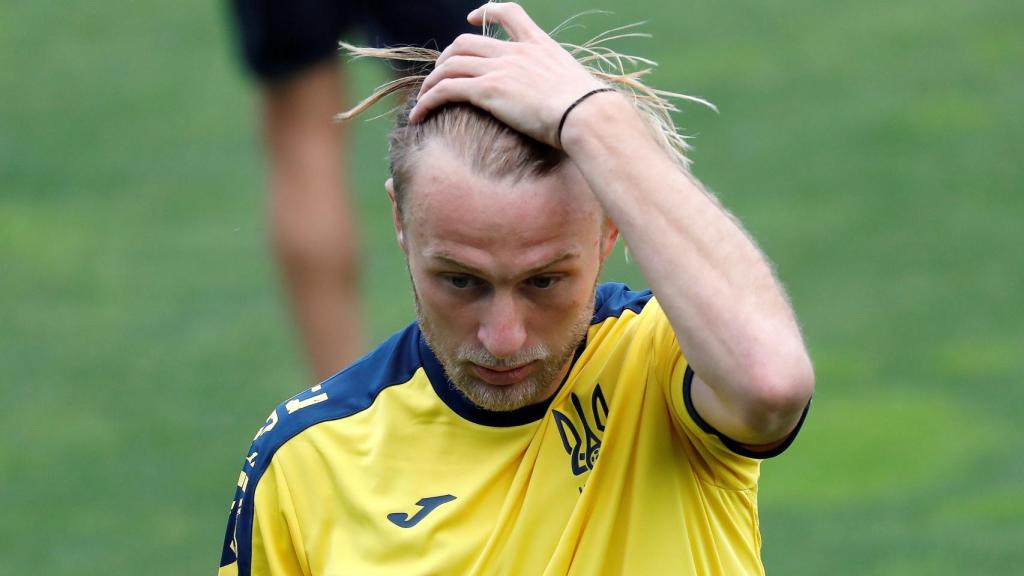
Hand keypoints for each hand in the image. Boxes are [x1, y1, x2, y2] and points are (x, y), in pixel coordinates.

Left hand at [410, 2, 607, 147]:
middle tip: (440, 76)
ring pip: (450, 65)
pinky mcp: (488, 90)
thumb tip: (577, 105)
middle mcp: (515, 52)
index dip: (487, 11)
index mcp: (539, 46)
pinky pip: (446, 90)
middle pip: (466, 42)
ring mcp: (500, 68)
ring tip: (423, 99)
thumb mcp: (581, 88)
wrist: (587, 114)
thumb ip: (566, 88)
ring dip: (431, 82)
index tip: (472, 18)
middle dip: (447, 57)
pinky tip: (418, 115)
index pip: (511, 14)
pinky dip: (427, 100)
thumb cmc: (592, 111)